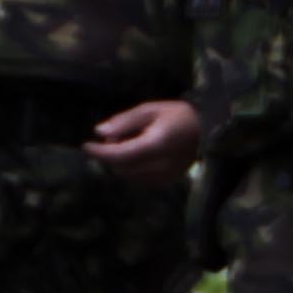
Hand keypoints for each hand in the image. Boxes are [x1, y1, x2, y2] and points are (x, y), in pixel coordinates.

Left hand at [87, 97, 203, 188]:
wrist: (207, 131)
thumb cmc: (178, 115)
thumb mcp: (150, 109)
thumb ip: (124, 121)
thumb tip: (98, 131)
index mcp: (156, 144)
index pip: (120, 155)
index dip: (100, 152)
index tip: (86, 145)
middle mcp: (160, 165)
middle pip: (120, 167)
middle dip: (111, 154)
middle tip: (117, 136)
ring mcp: (163, 177)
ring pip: (127, 175)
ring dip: (121, 162)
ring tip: (132, 143)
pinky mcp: (165, 182)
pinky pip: (137, 179)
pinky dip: (132, 168)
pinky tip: (141, 154)